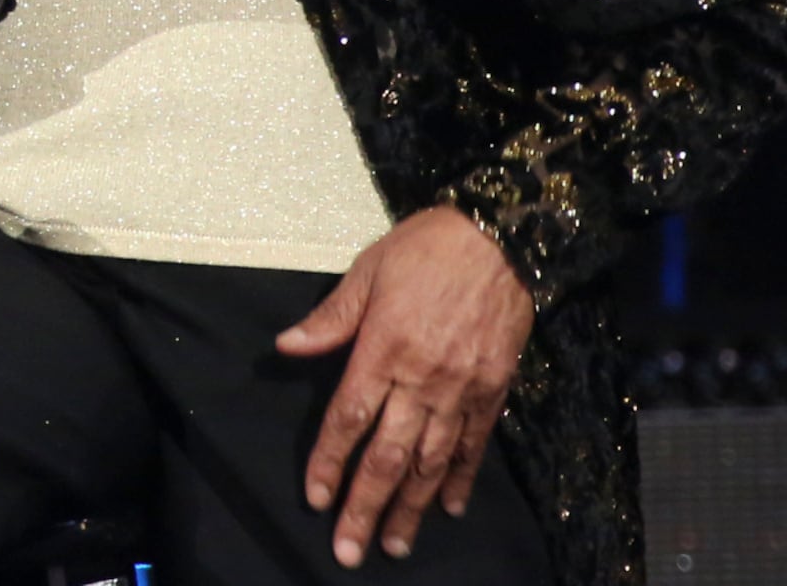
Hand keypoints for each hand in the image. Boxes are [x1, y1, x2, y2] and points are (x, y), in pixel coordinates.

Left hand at [277, 206, 532, 568]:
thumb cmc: (425, 249)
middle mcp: (422, 379)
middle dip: (366, 506)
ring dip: (410, 507)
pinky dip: (459, 478)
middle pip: (387, 455)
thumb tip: (287, 346)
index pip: (348, 419)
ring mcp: (461, 389)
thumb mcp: (367, 272)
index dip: (329, 463)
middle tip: (349, 550)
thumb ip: (331, 318)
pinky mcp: (493, 389)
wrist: (500, 237)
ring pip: (430, 461)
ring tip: (395, 545)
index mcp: (383, 350)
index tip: (315, 499)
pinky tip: (446, 509)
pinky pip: (473, 444)